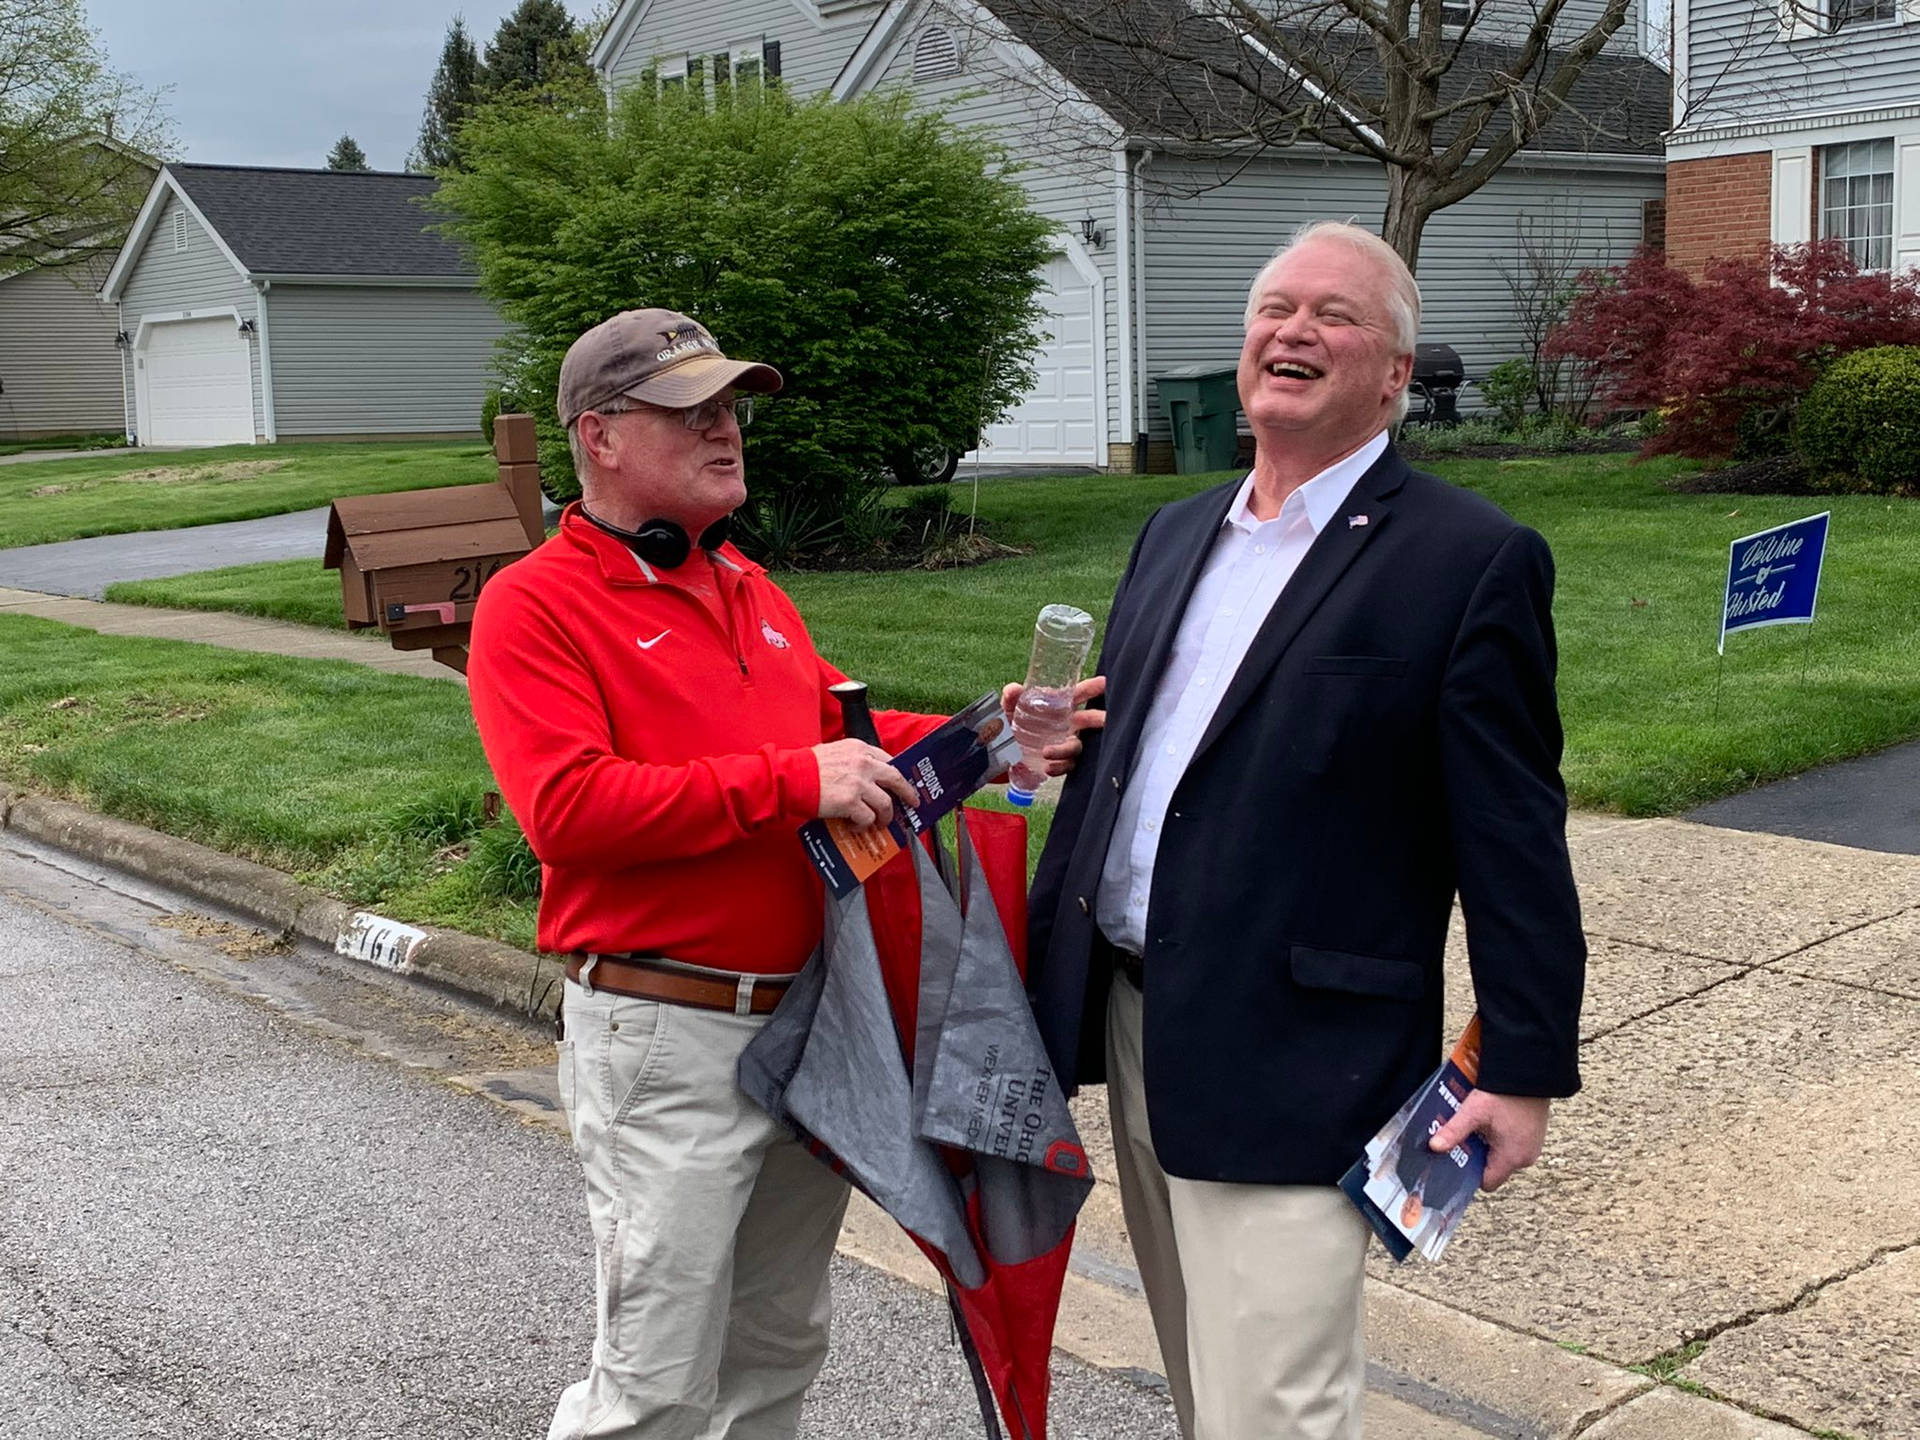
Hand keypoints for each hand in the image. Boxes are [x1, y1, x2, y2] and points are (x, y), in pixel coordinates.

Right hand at [812, 739, 918, 829]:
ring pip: (885, 804)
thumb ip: (854, 760)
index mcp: (860, 749)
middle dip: (907, 793)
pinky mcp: (851, 803)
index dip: (898, 775)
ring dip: (884, 816)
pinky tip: (855, 826)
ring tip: (879, 823)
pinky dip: (864, 825)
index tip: (902, 784)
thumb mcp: (834, 751)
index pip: (889, 760)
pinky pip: (868, 818)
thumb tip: (868, 777)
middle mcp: (864, 764)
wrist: (790, 777)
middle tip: (911, 803)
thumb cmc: (807, 766)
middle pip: (896, 779)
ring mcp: (859, 783)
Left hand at [999, 676, 1107, 775]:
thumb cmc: (1011, 725)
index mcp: (1058, 707)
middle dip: (1097, 719)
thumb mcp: (1007, 710)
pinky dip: (1059, 767)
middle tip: (1103, 720)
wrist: (1003, 754)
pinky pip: (1066, 765)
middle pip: (1087, 720)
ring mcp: (1064, 743)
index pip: (1078, 695)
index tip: (1104, 683)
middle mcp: (1066, 724)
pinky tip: (1048, 767)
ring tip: (1047, 752)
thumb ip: (1010, 698)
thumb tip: (1014, 689)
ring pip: (1076, 746)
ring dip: (1065, 749)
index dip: (1091, 688)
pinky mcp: (1059, 761)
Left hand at [1428, 1090, 1550, 1191]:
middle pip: (1494, 1167)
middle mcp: (1526, 1156)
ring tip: (1476, 1124)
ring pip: (1502, 1154)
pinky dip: (1500, 1134)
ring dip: (1488, 1142)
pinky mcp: (1534, 1134)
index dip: (1470, 1172)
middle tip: (1464, 1135)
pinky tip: (1490, 1118)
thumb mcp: (1474, 1112)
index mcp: (1512, 1158)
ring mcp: (1532, 1145)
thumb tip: (1435, 1147)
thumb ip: (1454, 1131)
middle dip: (1477, 1154)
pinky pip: (1512, 1143)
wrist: (1530, 1072)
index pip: (1487, 1182)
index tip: (1458, 1157)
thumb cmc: (1506, 1092)